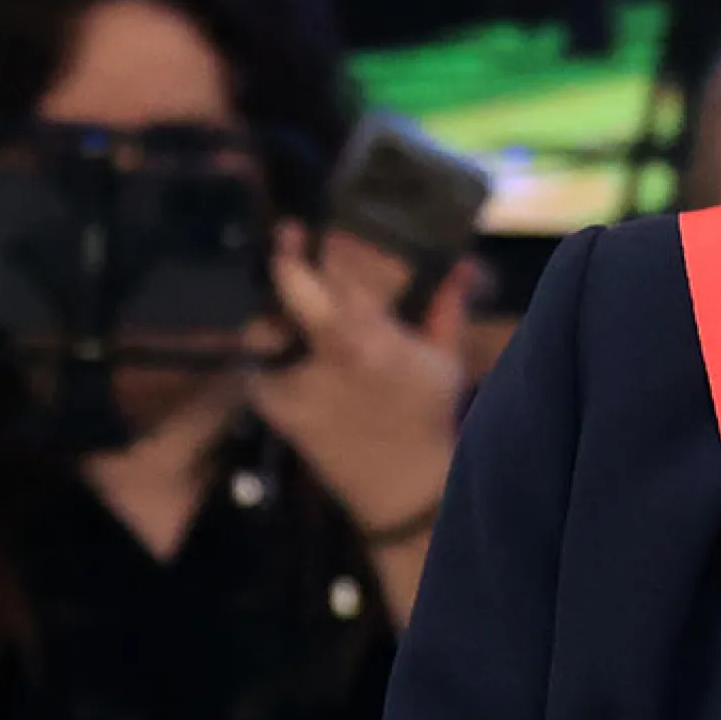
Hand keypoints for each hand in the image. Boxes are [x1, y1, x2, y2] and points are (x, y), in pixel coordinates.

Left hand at [251, 225, 472, 542]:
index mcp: (370, 339)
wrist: (400, 491)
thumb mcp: (443, 361)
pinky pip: (256, 369)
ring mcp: (294, 382)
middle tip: (290, 232)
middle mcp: (326, 355)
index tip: (326, 228)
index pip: (338, 272)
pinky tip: (278, 349)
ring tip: (281, 303)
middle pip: (290, 286)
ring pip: (262, 327)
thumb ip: (447, 307)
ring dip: (271, 312)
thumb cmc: (426, 421)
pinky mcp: (276, 408)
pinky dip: (264, 356)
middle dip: (287, 254)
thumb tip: (463, 263)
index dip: (329, 244)